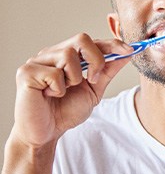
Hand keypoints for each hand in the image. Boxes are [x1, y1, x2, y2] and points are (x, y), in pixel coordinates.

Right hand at [12, 33, 132, 147]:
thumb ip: (107, 71)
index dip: (112, 44)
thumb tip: (127, 54)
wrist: (45, 134)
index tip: (129, 50)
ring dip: (74, 78)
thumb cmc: (66, 111)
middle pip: (82, 39)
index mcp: (67, 56)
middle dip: (96, 60)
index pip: (92, 42)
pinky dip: (59, 88)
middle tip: (92, 80)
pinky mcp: (26, 72)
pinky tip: (50, 95)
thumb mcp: (94, 89)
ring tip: (64, 91)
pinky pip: (54, 73)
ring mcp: (38, 61)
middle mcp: (53, 54)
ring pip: (68, 54)